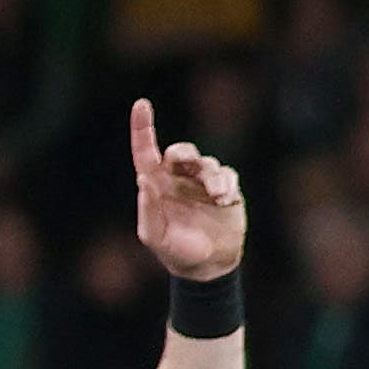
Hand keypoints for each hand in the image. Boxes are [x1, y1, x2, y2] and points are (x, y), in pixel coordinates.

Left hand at [127, 96, 244, 282]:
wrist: (207, 265)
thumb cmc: (175, 250)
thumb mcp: (154, 236)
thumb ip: (147, 210)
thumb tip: (143, 180)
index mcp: (156, 184)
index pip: (146, 152)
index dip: (142, 128)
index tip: (141, 104)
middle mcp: (178, 178)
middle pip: (181, 151)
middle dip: (185, 154)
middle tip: (188, 163)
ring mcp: (202, 182)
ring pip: (207, 162)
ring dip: (212, 178)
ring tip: (217, 198)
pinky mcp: (226, 188)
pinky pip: (227, 174)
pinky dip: (226, 185)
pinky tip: (224, 201)